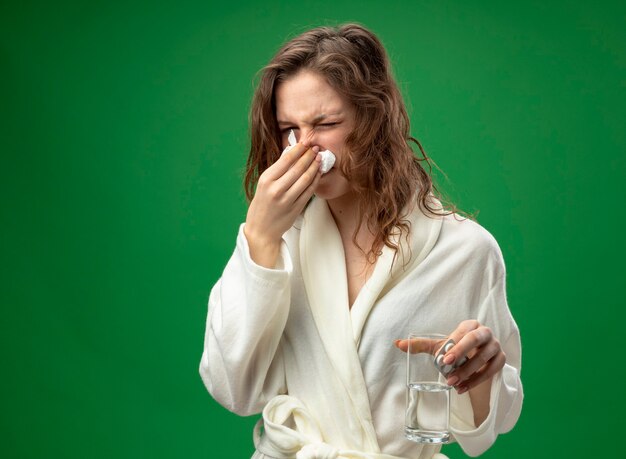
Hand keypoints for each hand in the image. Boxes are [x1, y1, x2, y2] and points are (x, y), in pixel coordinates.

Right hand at [244, 142, 321, 267]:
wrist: (261, 230)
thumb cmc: (262, 205)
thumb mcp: (263, 185)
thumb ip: (277, 170)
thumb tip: (292, 153)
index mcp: (266, 180)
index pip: (286, 160)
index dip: (299, 150)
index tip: (306, 143)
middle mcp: (276, 189)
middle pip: (298, 168)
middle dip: (309, 156)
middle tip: (316, 148)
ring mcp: (287, 200)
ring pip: (305, 179)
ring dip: (314, 166)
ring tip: (319, 158)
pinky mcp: (296, 208)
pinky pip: (309, 191)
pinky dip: (315, 180)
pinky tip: (318, 173)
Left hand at [394, 320, 505, 393]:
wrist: (474, 361)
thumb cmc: (455, 350)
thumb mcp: (439, 347)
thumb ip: (420, 345)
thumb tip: (396, 343)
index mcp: (470, 325)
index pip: (462, 332)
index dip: (453, 345)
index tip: (443, 359)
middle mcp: (485, 332)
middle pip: (476, 340)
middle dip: (462, 353)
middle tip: (447, 366)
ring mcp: (495, 346)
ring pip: (484, 358)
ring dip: (467, 372)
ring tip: (452, 383)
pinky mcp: (501, 360)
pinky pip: (491, 371)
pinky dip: (476, 381)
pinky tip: (462, 389)